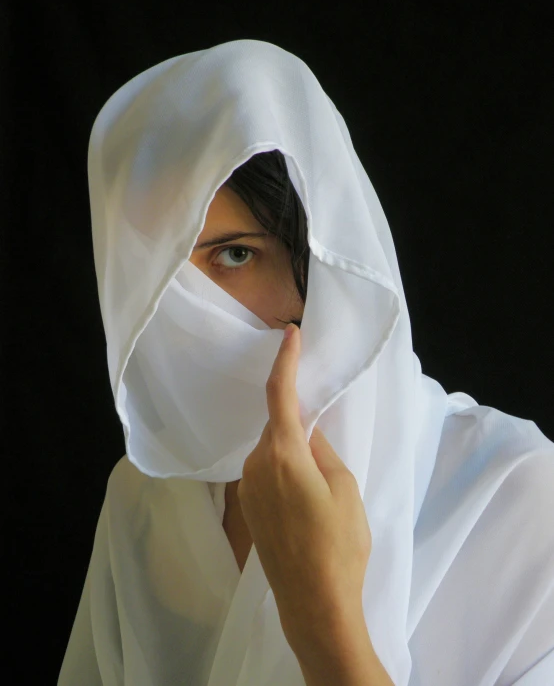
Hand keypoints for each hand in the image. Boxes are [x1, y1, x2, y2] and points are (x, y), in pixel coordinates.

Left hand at [237, 324, 371, 646]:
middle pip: (277, 426)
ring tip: (322, 487)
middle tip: (327, 443)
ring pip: (273, 451)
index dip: (285, 360)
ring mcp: (248, 488)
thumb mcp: (344, 488)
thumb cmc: (338, 545)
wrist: (314, 603)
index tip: (290, 334)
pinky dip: (285, 470)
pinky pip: (267, 472)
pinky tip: (305, 499)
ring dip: (293, 452)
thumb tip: (307, 433)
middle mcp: (256, 465)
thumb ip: (322, 451)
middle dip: (299, 423)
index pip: (279, 394)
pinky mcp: (248, 508)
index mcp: (282, 454)